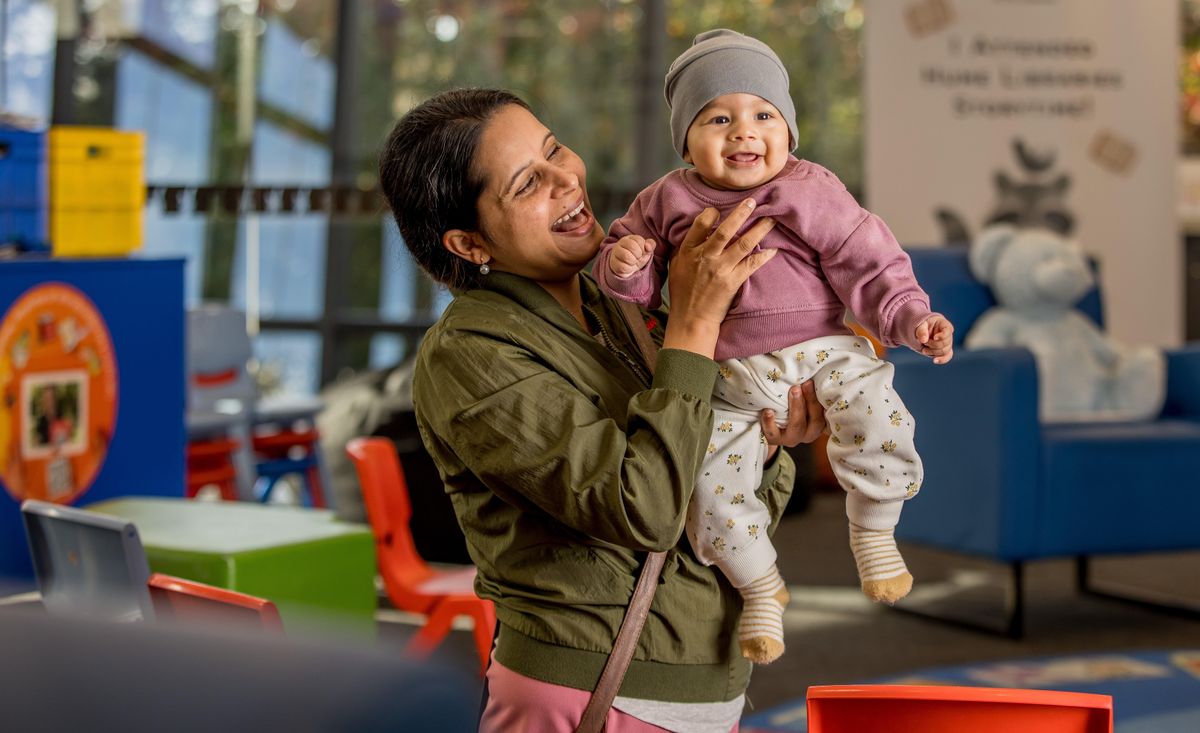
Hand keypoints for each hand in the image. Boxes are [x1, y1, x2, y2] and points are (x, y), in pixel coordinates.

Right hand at [608, 235, 654, 277]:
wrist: (627, 269)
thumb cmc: (636, 257)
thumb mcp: (646, 250)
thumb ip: (651, 245)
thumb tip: (648, 246)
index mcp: (629, 238)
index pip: (639, 240)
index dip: (643, 248)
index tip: (642, 252)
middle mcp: (620, 243)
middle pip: (632, 246)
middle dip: (638, 255)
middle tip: (637, 258)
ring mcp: (616, 253)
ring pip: (627, 256)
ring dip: (633, 262)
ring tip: (633, 262)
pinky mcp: (614, 263)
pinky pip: (624, 267)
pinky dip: (629, 269)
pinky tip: (629, 268)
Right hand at [661, 199, 776, 357]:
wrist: (691, 319)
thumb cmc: (683, 294)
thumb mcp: (676, 266)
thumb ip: (686, 248)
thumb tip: (697, 230)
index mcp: (689, 251)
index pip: (701, 224)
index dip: (712, 213)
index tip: (720, 209)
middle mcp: (705, 257)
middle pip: (725, 230)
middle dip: (741, 213)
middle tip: (754, 201)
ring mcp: (720, 269)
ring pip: (743, 244)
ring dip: (759, 229)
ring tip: (771, 219)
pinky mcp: (732, 282)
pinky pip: (751, 265)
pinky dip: (763, 256)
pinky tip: (773, 249)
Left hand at [761, 381, 825, 463]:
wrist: (772, 426)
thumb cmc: (792, 406)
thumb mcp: (805, 401)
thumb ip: (810, 391)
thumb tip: (815, 371)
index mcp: (820, 423)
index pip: (827, 415)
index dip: (825, 401)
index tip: (820, 383)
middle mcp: (809, 433)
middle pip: (816, 421)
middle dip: (811, 401)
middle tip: (806, 383)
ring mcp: (793, 438)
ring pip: (797, 427)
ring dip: (796, 408)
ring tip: (793, 390)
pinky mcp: (776, 439)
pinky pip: (773, 433)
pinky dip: (770, 422)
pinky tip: (768, 410)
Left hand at [916, 314, 954, 363]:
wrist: (924, 331)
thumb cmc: (923, 325)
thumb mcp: (921, 325)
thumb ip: (921, 331)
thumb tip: (923, 340)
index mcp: (944, 325)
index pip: (947, 331)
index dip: (942, 336)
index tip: (934, 337)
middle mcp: (948, 335)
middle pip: (945, 343)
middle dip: (933, 344)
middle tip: (924, 342)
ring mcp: (948, 343)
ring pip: (944, 351)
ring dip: (933, 352)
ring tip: (924, 349)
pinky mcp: (945, 350)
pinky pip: (947, 356)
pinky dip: (942, 360)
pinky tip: (935, 361)